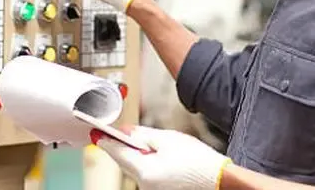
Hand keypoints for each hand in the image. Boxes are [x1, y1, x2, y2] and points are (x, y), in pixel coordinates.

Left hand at [95, 126, 230, 189]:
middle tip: (119, 133)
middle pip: (125, 162)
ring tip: (151, 144)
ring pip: (136, 168)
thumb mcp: (168, 140)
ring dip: (137, 154)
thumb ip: (143, 135)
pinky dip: (147, 163)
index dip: (106, 140)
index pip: (117, 153)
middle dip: (123, 146)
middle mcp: (145, 185)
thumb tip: (126, 131)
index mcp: (144, 171)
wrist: (218, 181)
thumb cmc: (198, 162)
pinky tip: (158, 156)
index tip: (96, 132)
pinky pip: (146, 174)